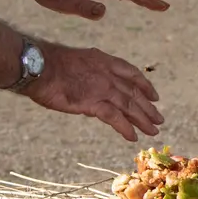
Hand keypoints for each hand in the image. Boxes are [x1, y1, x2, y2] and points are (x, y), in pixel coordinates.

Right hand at [23, 43, 162, 141]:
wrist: (38, 65)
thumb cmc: (48, 63)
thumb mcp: (76, 62)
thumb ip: (90, 72)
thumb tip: (93, 84)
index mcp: (104, 60)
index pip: (131, 73)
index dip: (145, 85)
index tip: (154, 95)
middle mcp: (107, 73)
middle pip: (134, 92)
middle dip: (148, 107)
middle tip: (159, 118)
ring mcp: (102, 88)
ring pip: (129, 106)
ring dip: (144, 120)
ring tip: (154, 131)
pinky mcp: (93, 102)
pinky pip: (115, 118)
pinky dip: (126, 128)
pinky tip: (133, 137)